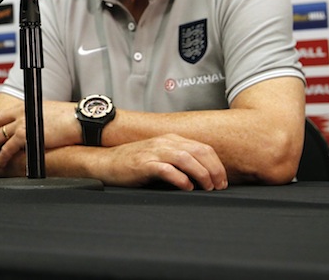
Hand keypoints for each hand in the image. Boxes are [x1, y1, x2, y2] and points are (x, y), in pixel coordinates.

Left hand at [0, 97, 78, 168]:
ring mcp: (21, 123)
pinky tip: (0, 162)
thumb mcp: (48, 112)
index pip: (4, 115)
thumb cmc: (69, 117)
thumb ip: (36, 118)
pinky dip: (2, 156)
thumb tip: (35, 127)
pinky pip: (8, 148)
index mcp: (26, 106)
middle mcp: (21, 113)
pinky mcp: (25, 135)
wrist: (78, 120)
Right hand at [91, 133, 227, 190]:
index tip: (222, 180)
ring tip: (207, 188)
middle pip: (199, 152)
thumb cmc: (132, 163)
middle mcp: (164, 143)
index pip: (203, 148)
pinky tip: (186, 187)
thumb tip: (202, 174)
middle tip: (219, 187)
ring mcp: (153, 152)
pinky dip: (180, 178)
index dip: (217, 164)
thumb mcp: (159, 156)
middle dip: (214, 170)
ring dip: (201, 174)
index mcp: (171, 139)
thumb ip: (178, 160)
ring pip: (186, 159)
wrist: (105, 162)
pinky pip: (167, 169)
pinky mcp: (143, 164)